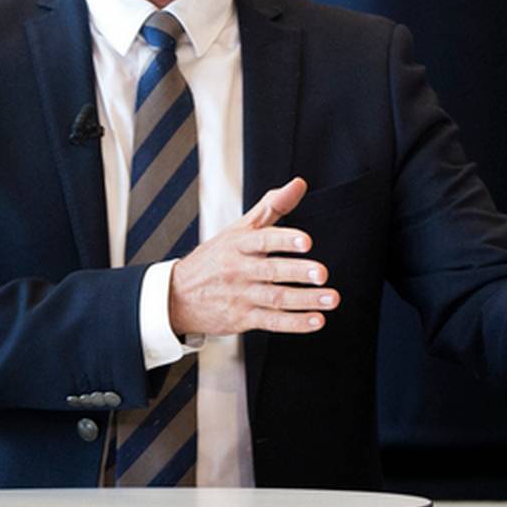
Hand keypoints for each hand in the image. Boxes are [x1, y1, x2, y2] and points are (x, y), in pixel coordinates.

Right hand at [166, 178, 335, 337]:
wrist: (175, 297)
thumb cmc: (213, 259)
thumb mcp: (238, 229)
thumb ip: (271, 206)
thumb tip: (299, 184)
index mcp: (238, 245)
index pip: (262, 240)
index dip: (284, 240)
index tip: (306, 241)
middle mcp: (239, 270)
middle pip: (271, 271)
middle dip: (298, 272)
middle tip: (322, 273)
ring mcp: (240, 296)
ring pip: (276, 298)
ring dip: (306, 300)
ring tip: (331, 298)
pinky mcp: (241, 319)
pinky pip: (271, 321)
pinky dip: (295, 323)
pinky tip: (315, 320)